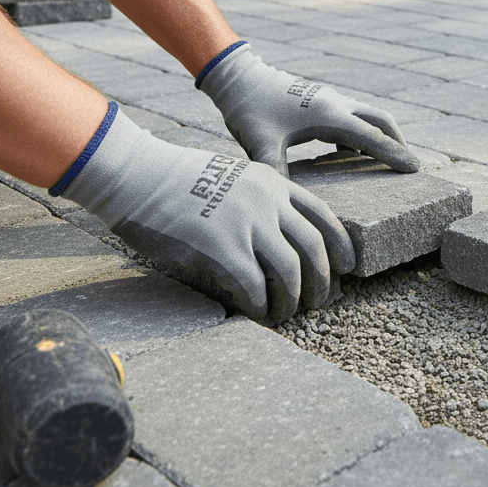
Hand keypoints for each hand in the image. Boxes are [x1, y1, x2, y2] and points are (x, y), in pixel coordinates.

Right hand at [57, 106, 354, 320]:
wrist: (139, 173)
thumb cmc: (177, 178)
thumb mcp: (232, 176)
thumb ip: (258, 201)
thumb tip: (273, 236)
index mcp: (272, 182)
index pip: (322, 214)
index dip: (340, 244)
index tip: (348, 266)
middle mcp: (267, 201)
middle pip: (313, 246)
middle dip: (322, 279)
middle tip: (320, 301)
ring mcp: (246, 223)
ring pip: (290, 269)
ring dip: (294, 298)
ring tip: (287, 313)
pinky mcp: (221, 247)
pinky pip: (255, 285)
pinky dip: (262, 305)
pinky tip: (258, 313)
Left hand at [196, 43, 419, 176]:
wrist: (240, 78)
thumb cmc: (251, 110)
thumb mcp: (262, 144)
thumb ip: (277, 170)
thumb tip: (286, 202)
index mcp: (329, 115)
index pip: (371, 136)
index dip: (394, 154)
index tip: (415, 168)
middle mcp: (336, 104)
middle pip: (381, 120)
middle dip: (397, 141)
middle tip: (409, 165)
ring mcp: (330, 99)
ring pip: (367, 116)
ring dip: (380, 135)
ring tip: (385, 160)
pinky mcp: (321, 100)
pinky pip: (352, 116)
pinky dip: (360, 132)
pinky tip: (349, 152)